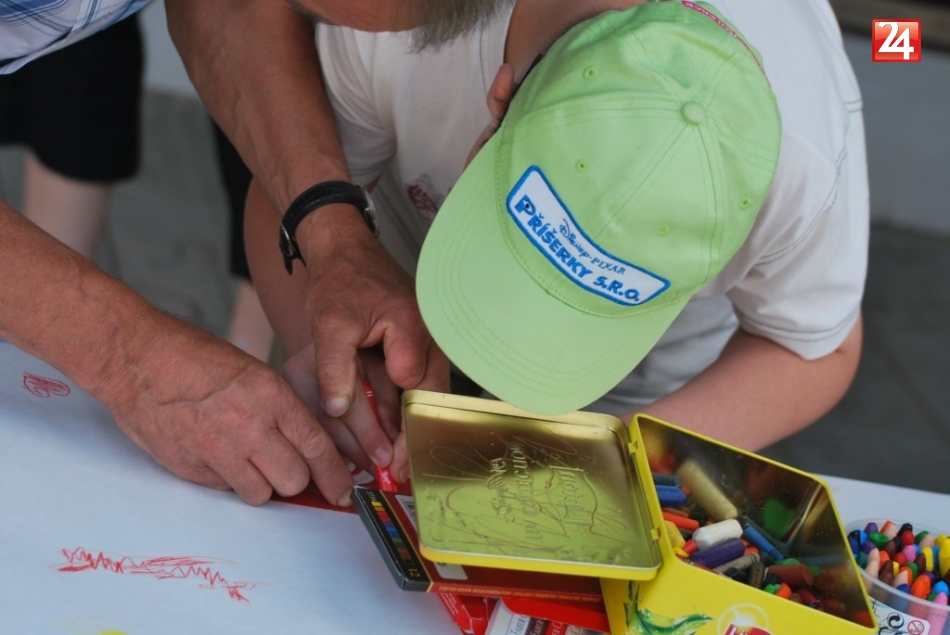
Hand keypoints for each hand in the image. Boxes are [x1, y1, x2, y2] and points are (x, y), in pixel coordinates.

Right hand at [99, 319, 354, 505]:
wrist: (136, 359)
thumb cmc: (193, 358)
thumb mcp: (254, 372)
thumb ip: (282, 410)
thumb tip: (306, 445)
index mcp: (270, 396)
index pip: (317, 447)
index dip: (335, 475)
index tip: (344, 489)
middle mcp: (248, 427)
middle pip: (294, 480)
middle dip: (296, 479)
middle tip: (288, 467)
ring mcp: (217, 451)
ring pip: (261, 494)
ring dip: (262, 484)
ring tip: (249, 460)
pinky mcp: (190, 468)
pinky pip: (225, 490)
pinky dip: (229, 480)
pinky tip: (218, 454)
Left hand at [296, 214, 450, 476]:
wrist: (344, 249)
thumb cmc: (339, 280)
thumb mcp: (329, 324)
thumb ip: (335, 368)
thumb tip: (336, 408)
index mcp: (412, 329)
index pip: (413, 390)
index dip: (402, 428)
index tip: (393, 461)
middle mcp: (429, 338)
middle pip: (427, 397)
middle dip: (413, 437)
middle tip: (402, 475)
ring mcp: (426, 342)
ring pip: (422, 394)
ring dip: (408, 426)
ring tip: (397, 464)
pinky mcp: (415, 346)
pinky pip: (412, 382)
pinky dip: (401, 407)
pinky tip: (390, 432)